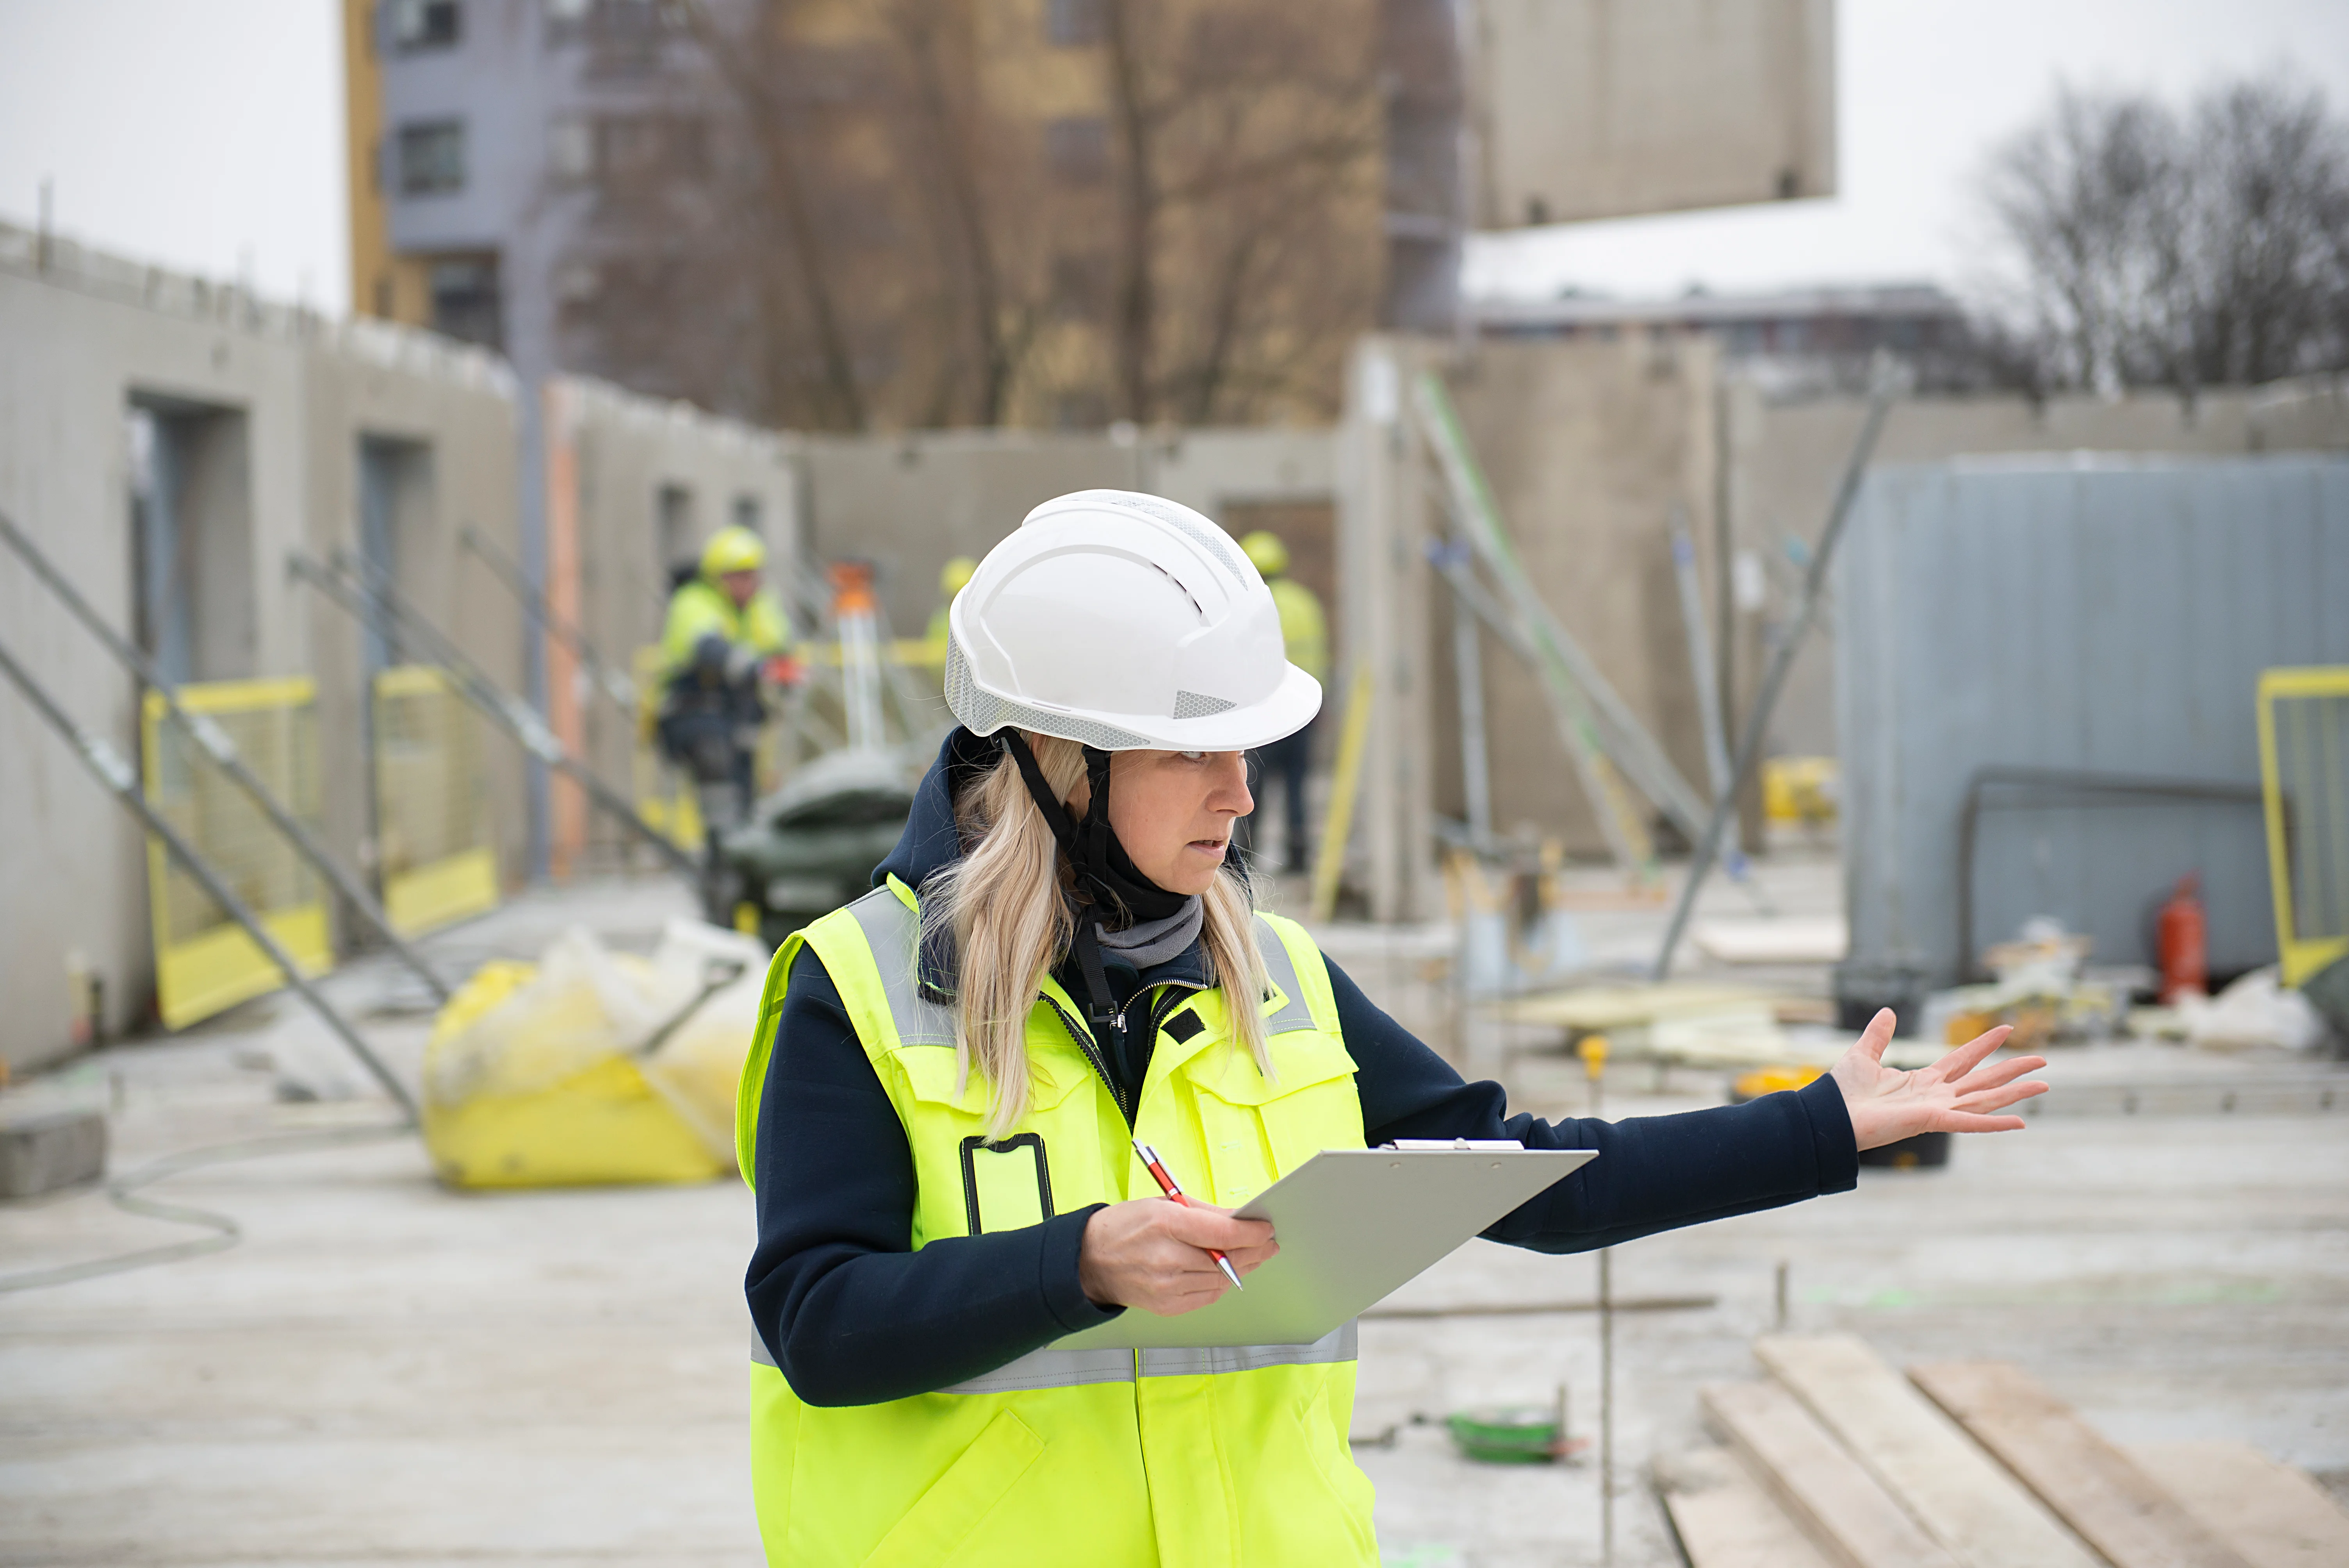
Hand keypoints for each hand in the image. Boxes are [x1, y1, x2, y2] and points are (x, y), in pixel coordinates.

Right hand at [1078, 1199, 1277, 1315]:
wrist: (1091, 1260)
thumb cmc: (1126, 1226)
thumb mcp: (1163, 1203)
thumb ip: (1205, 1212)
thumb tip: (1241, 1218)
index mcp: (1166, 1224)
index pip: (1223, 1232)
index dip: (1251, 1232)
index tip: (1266, 1228)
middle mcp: (1167, 1258)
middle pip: (1227, 1259)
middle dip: (1254, 1251)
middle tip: (1269, 1244)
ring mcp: (1167, 1286)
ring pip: (1221, 1279)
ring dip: (1243, 1268)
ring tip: (1254, 1256)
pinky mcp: (1167, 1306)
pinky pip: (1207, 1296)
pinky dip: (1221, 1283)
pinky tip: (1228, 1272)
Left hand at [1829, 1009, 2048, 1150]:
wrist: (1828, 1114)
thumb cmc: (1842, 1093)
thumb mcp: (1862, 1055)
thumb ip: (1878, 1035)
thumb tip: (1888, 1011)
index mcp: (1922, 1081)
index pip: (1962, 1059)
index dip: (1984, 1044)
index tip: (2007, 1029)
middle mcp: (1935, 1096)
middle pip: (1983, 1079)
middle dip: (2012, 1069)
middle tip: (2042, 1059)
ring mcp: (1937, 1110)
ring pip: (1984, 1098)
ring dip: (2014, 1092)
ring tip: (2043, 1084)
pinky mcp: (1932, 1121)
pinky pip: (1969, 1122)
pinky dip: (1994, 1123)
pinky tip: (2021, 1121)